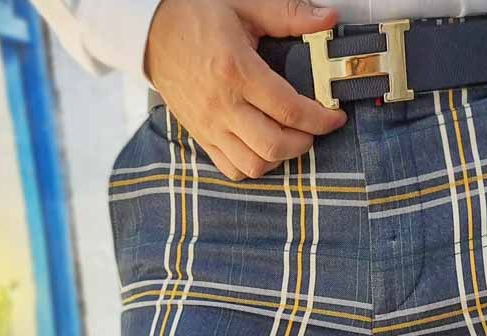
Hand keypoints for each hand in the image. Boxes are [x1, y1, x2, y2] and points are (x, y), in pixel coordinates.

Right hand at [144, 0, 348, 181]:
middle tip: (313, 129)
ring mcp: (209, 125)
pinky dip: (254, 165)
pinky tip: (264, 147)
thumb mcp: (244, 6)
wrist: (151, 32)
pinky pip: (232, 169)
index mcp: (236, 70)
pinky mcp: (201, 136)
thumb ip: (289, 15)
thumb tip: (328, 19)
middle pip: (274, 145)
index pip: (288, 109)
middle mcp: (222, 104)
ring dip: (280, 158)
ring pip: (254, 164)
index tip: (334, 117)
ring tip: (290, 138)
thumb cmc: (196, 16)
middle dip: (303, 142)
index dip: (319, 119)